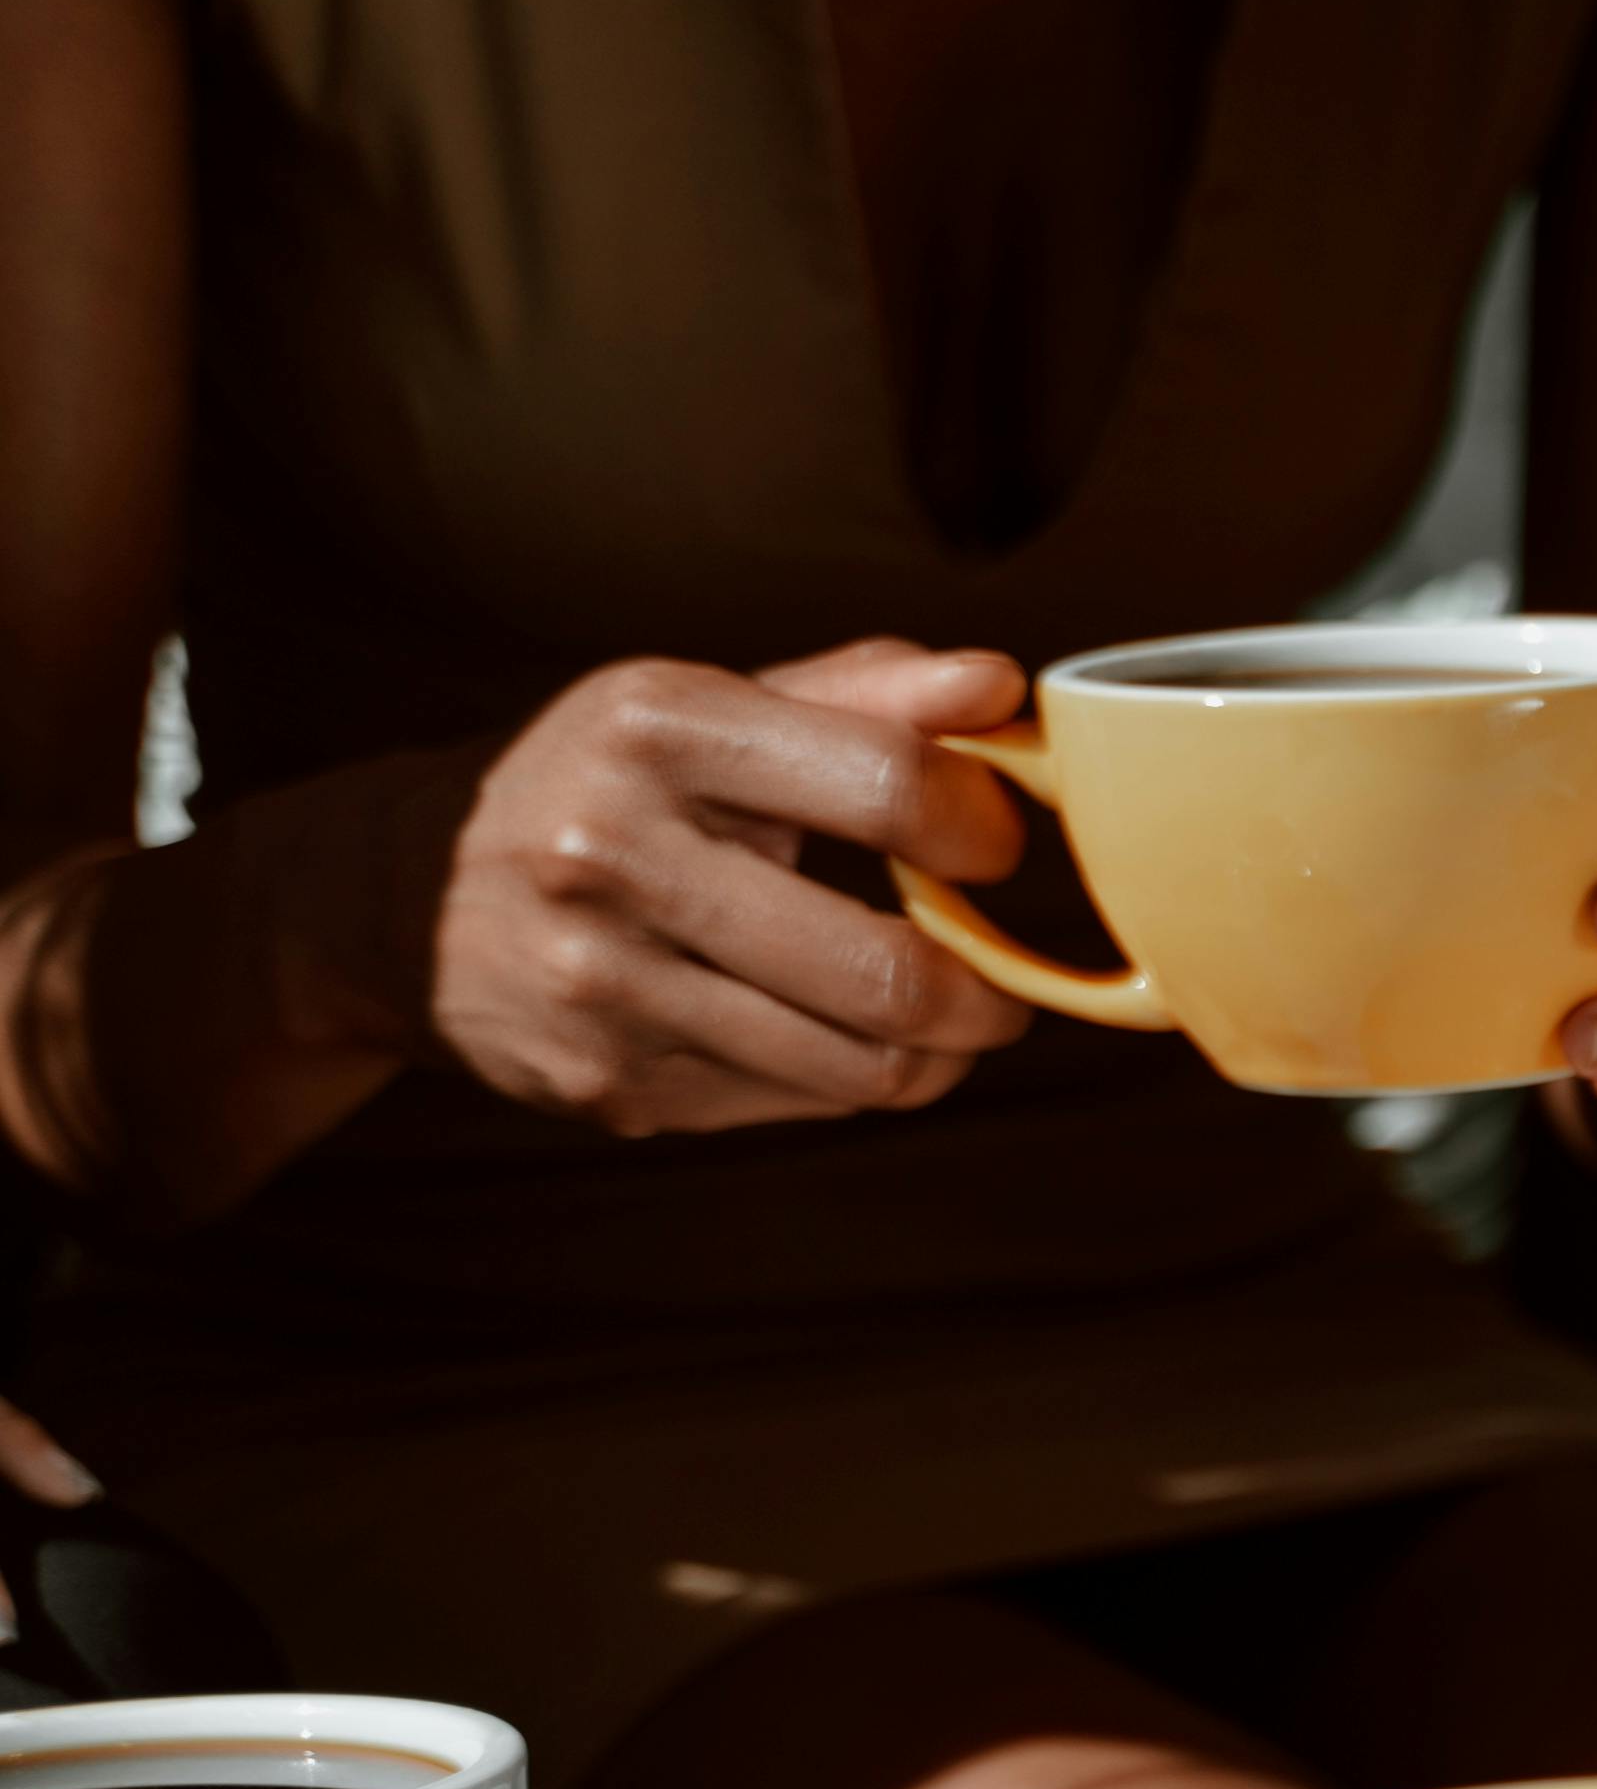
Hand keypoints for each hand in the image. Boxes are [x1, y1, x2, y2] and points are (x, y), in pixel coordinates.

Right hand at [430, 643, 1036, 1130]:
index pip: (890, 785)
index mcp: (653, 730)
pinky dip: (851, 1079)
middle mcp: (611, 854)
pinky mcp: (608, 1083)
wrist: (403, 894)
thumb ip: (862, 693)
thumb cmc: (604, 786)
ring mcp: (603, 983)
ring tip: (940, 1019)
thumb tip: (1000, 683)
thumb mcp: (705, 706)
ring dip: (939, 1054)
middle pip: (890, 971)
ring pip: (863, 1066)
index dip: (982, 826)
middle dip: (986, 992)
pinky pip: (803, 1104)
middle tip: (1001, 983)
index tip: (992, 846)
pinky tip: (831, 1036)